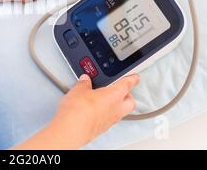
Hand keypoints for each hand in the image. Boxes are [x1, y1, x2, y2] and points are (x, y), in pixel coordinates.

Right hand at [13, 74, 139, 149]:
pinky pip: (110, 118)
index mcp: (115, 95)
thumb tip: (85, 80)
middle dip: (127, 95)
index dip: (132, 79)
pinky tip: (96, 109)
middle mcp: (116, 109)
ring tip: (105, 98)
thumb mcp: (79, 89)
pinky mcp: (102, 128)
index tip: (135, 77)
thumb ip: (84, 83)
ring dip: (116, 104)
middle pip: (130, 101)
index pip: (128, 84)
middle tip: (120, 88)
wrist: (72, 129)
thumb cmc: (79, 110)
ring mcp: (110, 120)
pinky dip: (106, 112)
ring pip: (121, 111)